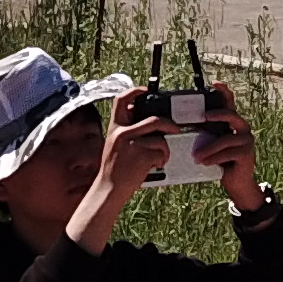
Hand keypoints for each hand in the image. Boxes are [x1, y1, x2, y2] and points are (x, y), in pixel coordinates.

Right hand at [68, 96, 176, 253]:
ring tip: (161, 156)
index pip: (121, 101)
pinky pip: (161, 151)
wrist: (108, 190)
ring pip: (160, 137)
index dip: (134, 91)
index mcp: (114, 128)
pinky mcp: (142, 156)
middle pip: (153, 119)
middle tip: (174, 129)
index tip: (144, 91)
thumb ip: (126, 133)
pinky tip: (157, 164)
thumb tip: (147, 123)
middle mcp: (122, 133)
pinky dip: (163, 158)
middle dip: (168, 124)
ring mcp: (132, 144)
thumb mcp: (115, 146)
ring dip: (165, 147)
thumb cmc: (113, 171)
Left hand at [191, 96, 264, 210]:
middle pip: (230, 115)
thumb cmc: (221, 162)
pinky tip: (205, 162)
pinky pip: (228, 152)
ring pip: (225, 139)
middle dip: (217, 114)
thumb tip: (183, 126)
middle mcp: (242, 128)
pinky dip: (214, 158)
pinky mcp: (247, 153)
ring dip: (208, 148)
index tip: (215, 84)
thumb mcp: (212, 145)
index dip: (224, 92)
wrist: (237, 183)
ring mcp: (247, 140)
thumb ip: (205, 134)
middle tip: (204, 117)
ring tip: (196, 156)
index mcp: (233, 123)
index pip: (230, 104)